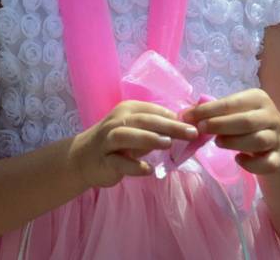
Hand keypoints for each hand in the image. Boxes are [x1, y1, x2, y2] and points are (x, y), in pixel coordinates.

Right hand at [70, 101, 197, 188]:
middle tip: (192, 132)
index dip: (176, 115)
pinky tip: (148, 170)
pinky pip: (118, 162)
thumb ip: (157, 129)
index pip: (154, 110)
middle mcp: (117, 122)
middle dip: (170, 126)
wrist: (82, 158)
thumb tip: (187, 127)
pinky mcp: (104, 160)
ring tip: (168, 143)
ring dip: (148, 138)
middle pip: (144, 120)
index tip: (197, 123)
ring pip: (128, 135)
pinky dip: (133, 166)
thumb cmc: (116, 143)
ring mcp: (108, 140)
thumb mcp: (136, 131)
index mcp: (128, 110)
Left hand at [183, 89, 279, 174]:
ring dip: (234, 143)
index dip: (208, 110)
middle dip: (220, 125)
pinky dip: (252, 165)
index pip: (231, 103)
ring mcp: (276, 137)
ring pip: (258, 141)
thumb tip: (185, 115)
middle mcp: (270, 116)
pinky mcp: (278, 157)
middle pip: (247, 121)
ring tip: (218, 143)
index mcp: (257, 98)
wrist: (276, 136)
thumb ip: (212, 111)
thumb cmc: (246, 120)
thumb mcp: (233, 110)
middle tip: (201, 130)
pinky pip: (268, 163)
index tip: (188, 117)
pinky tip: (238, 160)